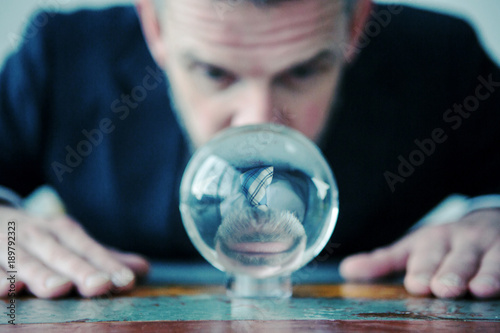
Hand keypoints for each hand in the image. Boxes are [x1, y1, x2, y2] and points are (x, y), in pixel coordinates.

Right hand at [0, 206, 148, 297]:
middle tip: (100, 285)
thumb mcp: (70, 241)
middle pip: (60, 254)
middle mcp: (37, 236)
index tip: (127, 281)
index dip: (107, 264)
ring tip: (58, 288)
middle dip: (79, 269)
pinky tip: (6, 289)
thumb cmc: (38, 237)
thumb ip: (102, 257)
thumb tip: (143, 269)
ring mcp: (9, 245)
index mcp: (62, 231)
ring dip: (40, 273)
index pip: (88, 248)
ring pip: (24, 260)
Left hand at [339, 209, 499, 298]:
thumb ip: (383, 262)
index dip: (422, 270)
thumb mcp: (414, 249)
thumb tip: (347, 271)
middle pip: (458, 259)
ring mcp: (494, 248)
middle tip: (443, 288)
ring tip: (480, 289)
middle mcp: (465, 242)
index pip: (428, 256)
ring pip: (493, 261)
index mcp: (435, 241)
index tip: (416, 284)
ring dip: (488, 274)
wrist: (489, 223)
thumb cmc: (444, 244)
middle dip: (451, 272)